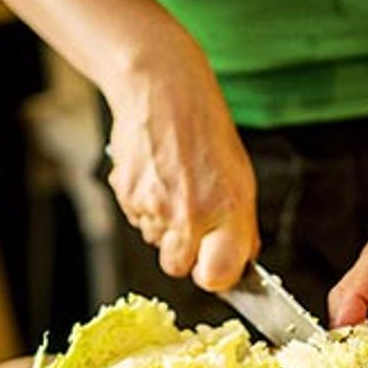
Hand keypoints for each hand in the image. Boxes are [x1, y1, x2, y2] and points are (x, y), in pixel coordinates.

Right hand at [104, 44, 258, 290]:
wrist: (162, 90)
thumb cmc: (204, 128)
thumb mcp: (240, 176)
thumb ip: (240, 224)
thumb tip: (241, 258)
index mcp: (227, 209)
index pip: (218, 277)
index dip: (215, 276)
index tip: (216, 265)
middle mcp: (191, 214)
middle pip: (177, 268)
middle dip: (183, 253)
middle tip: (191, 223)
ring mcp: (155, 207)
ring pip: (155, 242)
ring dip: (163, 225)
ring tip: (173, 185)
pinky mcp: (126, 196)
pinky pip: (137, 219)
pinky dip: (145, 206)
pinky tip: (156, 177)